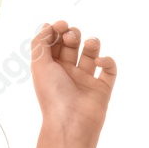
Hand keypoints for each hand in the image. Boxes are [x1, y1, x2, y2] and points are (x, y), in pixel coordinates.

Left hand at [30, 20, 115, 144]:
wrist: (70, 123)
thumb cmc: (52, 95)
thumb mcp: (39, 66)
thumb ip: (40, 44)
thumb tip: (47, 26)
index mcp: (50, 68)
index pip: (54, 43)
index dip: (57, 31)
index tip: (61, 25)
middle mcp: (67, 72)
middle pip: (72, 46)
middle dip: (72, 35)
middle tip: (72, 36)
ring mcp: (85, 80)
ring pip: (92, 54)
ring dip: (92, 44)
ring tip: (90, 43)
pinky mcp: (102, 88)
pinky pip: (109, 70)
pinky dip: (108, 61)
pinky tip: (100, 62)